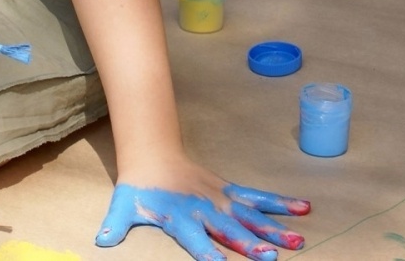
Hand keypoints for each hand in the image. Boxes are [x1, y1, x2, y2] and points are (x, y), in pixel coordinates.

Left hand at [96, 182, 309, 260]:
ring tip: (297, 240)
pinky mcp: (229, 191)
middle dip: (251, 243)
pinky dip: (279, 203)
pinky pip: (257, 197)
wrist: (151, 154)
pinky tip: (304, 208)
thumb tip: (101, 241)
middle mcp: (204, 209)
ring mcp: (220, 199)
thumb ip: (115, 225)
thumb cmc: (139, 188)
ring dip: (274, 228)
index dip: (208, 254)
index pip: (195, 240)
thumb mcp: (122, 206)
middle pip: (230, 229)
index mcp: (180, 217)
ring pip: (251, 215)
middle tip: (272, 256)